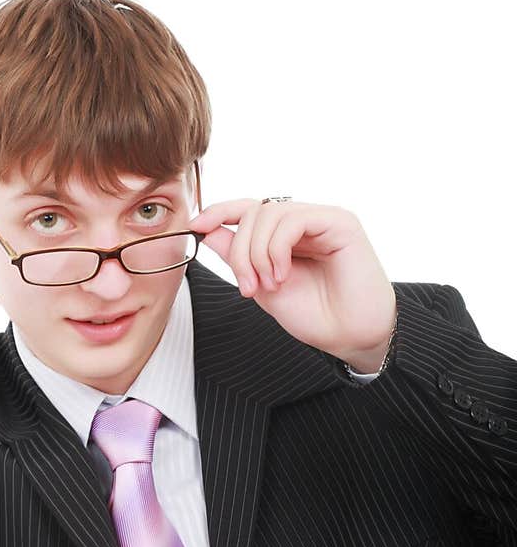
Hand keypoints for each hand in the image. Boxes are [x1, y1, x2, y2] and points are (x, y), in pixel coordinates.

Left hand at [187, 199, 396, 370]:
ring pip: (270, 213)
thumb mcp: (262, 286)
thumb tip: (207, 231)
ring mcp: (323, 219)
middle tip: (247, 287)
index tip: (197, 226)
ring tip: (268, 286)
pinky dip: (277, 249)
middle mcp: (305, 222)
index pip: (249, 209)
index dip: (221, 211)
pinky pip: (293, 220)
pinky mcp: (340, 222)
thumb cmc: (315, 316)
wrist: (350, 337)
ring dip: (257, 253)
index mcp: (286, 236)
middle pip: (254, 212)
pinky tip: (282, 275)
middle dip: (240, 250)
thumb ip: (238, 258)